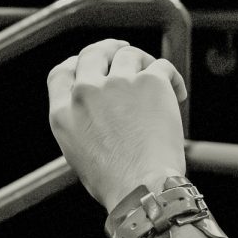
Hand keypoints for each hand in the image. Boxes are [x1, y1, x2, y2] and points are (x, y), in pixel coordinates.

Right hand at [48, 40, 187, 211]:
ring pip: (129, 55)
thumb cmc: (114, 181)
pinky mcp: (150, 82)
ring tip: (156, 83)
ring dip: (143, 64)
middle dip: (108, 51)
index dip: (76, 65)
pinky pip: (163, 66)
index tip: (92, 67)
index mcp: (62, 113)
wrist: (141, 187)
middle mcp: (86, 93)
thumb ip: (80, 122)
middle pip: (93, 54)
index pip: (61, 73)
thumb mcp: (77, 152)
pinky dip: (172, 79)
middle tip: (123, 54)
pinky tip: (177, 95)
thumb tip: (97, 109)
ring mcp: (117, 84)